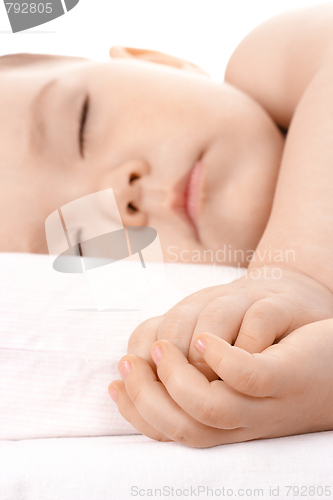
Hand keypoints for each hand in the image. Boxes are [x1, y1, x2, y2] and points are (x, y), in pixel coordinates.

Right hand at [108, 318, 332, 447]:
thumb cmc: (278, 368)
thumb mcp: (233, 384)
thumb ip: (195, 383)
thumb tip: (148, 366)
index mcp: (225, 426)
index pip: (170, 431)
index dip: (135, 411)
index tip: (114, 383)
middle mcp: (242, 422)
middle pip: (184, 427)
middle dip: (145, 396)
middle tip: (128, 365)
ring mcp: (266, 402)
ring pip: (211, 407)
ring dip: (177, 376)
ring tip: (163, 348)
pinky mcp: (286, 374)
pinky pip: (249, 376)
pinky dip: (221, 359)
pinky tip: (206, 340)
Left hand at [127, 266, 332, 379]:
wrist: (291, 302)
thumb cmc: (241, 335)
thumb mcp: (200, 348)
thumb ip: (168, 368)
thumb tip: (130, 396)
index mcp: (185, 314)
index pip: (147, 333)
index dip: (141, 366)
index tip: (147, 393)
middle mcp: (209, 302)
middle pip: (175, 324)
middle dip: (171, 366)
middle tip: (180, 395)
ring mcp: (244, 299)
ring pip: (214, 316)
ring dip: (207, 357)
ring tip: (210, 384)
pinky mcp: (278, 303)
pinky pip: (260, 318)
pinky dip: (250, 345)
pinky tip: (247, 365)